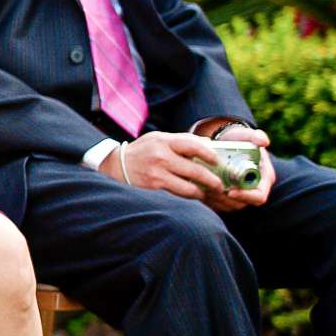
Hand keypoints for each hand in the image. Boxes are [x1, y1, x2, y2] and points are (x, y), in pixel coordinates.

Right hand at [112, 131, 230, 200]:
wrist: (116, 166)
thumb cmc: (141, 151)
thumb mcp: (158, 138)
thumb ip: (181, 140)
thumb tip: (207, 143)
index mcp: (164, 141)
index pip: (193, 145)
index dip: (210, 154)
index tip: (218, 161)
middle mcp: (161, 157)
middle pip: (196, 170)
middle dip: (212, 180)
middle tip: (220, 185)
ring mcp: (157, 174)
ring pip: (189, 188)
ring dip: (202, 193)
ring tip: (208, 193)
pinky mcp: (154, 188)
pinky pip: (178, 195)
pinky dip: (189, 197)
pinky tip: (193, 197)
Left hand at [204, 123, 274, 209]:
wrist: (224, 142)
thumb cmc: (238, 139)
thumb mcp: (246, 136)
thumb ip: (255, 136)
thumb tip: (264, 141)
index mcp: (263, 179)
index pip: (259, 196)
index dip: (246, 196)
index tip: (230, 192)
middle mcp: (253, 189)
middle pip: (242, 204)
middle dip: (226, 199)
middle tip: (211, 191)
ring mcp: (240, 194)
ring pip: (228, 206)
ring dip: (216, 201)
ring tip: (204, 191)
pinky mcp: (227, 196)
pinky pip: (219, 205)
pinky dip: (209, 200)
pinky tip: (198, 191)